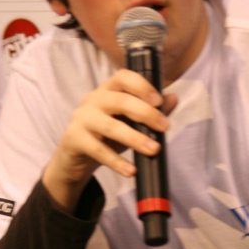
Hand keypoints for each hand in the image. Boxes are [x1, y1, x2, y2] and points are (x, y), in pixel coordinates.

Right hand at [42, 70, 176, 210]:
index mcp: (108, 90)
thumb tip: (173, 98)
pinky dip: (116, 162)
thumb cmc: (107, 136)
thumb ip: (151, 111)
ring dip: (135, 138)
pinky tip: (131, 171)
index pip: (123, 77)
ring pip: (110, 126)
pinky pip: (98, 150)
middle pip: (119, 101)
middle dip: (145, 113)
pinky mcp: (74, 138)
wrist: (76, 157)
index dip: (142, 86)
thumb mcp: (130, 122)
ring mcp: (82, 118)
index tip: (159, 101)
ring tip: (153, 150)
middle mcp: (93, 99)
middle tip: (164, 127)